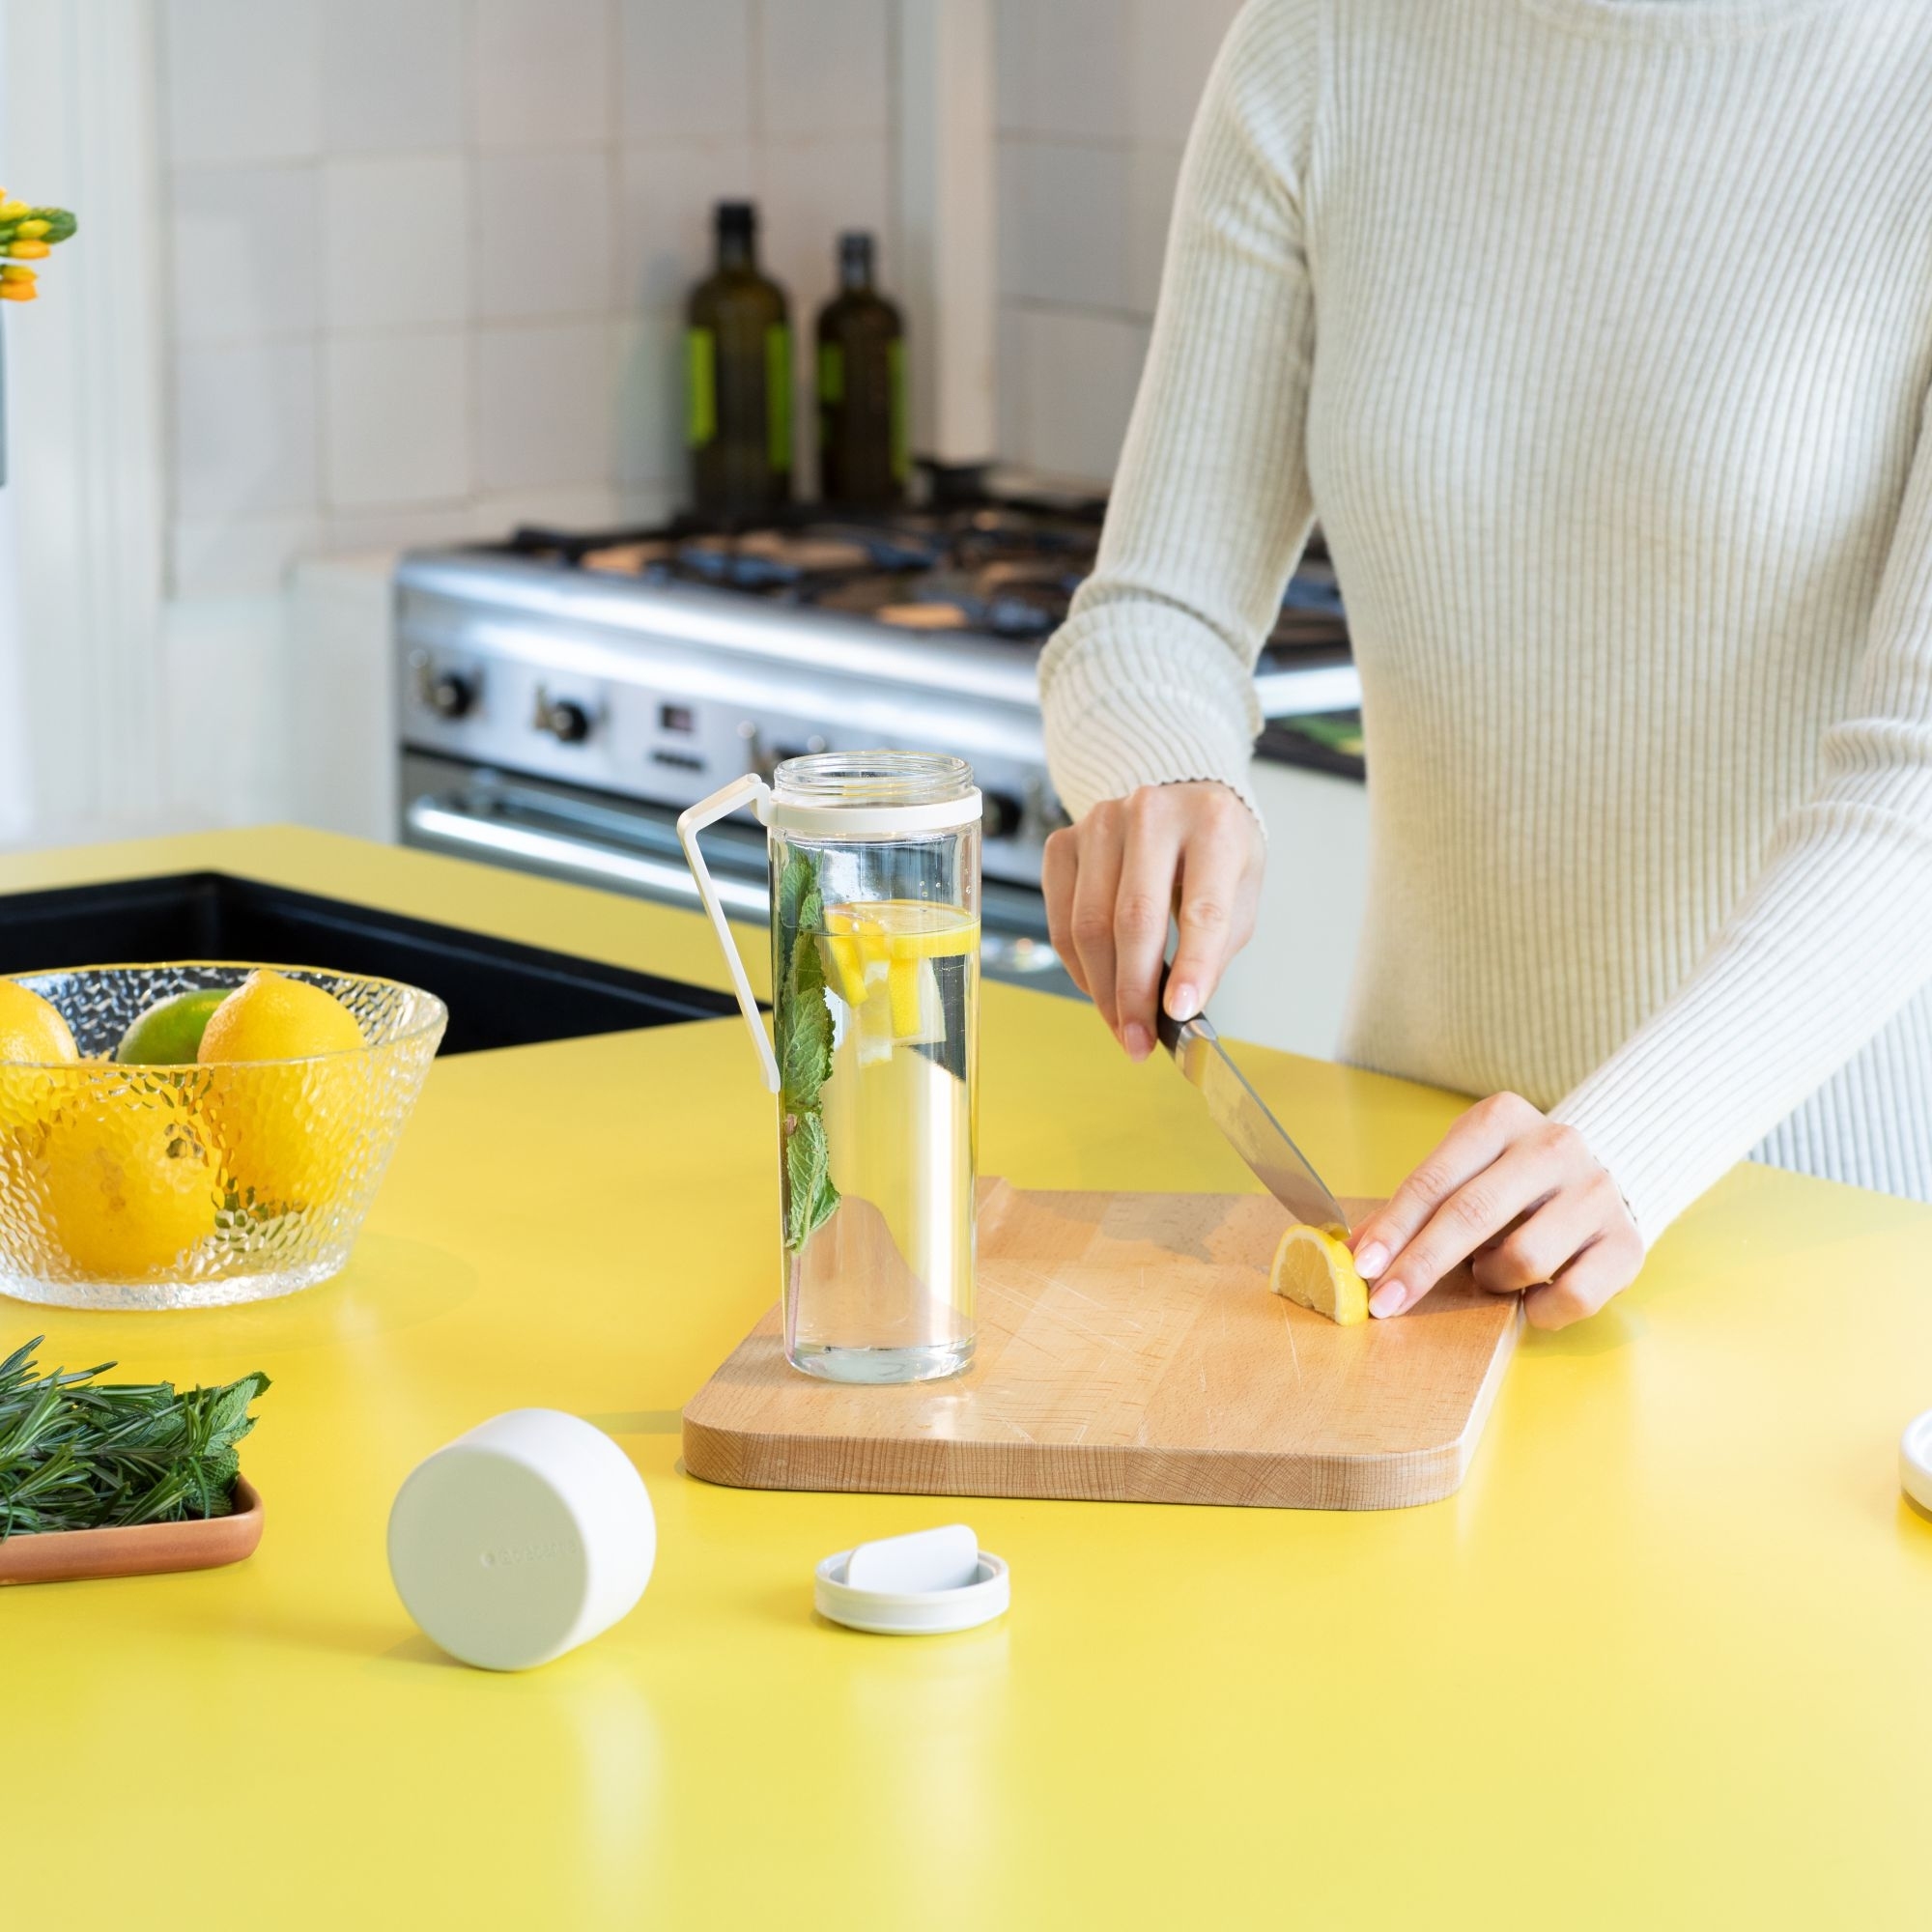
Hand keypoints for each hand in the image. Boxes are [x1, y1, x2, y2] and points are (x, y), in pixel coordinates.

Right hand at [1042, 782, 1265, 1058]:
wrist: (1179, 802)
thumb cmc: (1213, 853)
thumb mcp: (1238, 895)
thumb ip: (1213, 950)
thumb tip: (1176, 1010)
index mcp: (1213, 824)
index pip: (1202, 907)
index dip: (1191, 966)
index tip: (1181, 1013)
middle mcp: (1152, 813)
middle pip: (1133, 919)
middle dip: (1134, 992)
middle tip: (1139, 1042)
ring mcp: (1100, 823)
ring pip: (1088, 924)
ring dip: (1102, 989)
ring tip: (1122, 1026)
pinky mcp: (1064, 841)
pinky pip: (1061, 919)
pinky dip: (1077, 965)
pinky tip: (1099, 986)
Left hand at [1348, 1093, 1642, 1330]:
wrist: (1601, 1176)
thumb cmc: (1510, 1179)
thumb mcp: (1461, 1171)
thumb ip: (1415, 1206)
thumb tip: (1356, 1252)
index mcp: (1502, 1119)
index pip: (1435, 1179)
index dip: (1395, 1228)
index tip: (1363, 1267)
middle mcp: (1554, 1146)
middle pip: (1473, 1215)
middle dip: (1421, 1265)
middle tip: (1386, 1302)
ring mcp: (1597, 1192)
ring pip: (1525, 1258)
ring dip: (1492, 1278)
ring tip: (1489, 1271)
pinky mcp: (1627, 1241)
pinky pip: (1573, 1295)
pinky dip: (1539, 1308)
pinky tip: (1529, 1298)